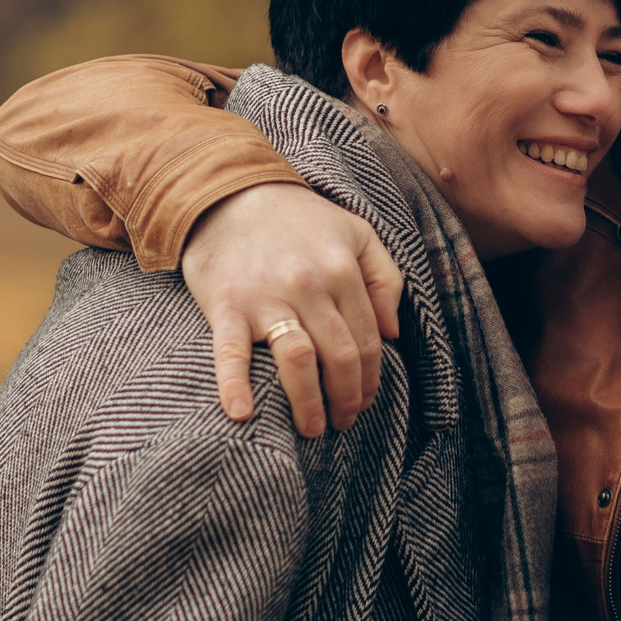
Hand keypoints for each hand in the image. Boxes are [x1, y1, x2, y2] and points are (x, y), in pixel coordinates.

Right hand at [180, 182, 402, 435]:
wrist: (229, 192)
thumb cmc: (300, 219)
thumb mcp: (358, 233)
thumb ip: (386, 278)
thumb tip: (392, 334)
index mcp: (343, 270)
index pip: (367, 340)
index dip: (370, 379)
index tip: (365, 401)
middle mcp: (309, 285)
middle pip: (339, 357)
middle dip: (348, 399)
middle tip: (344, 422)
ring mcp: (266, 297)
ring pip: (299, 361)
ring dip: (309, 404)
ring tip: (313, 428)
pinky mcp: (227, 306)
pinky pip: (231, 352)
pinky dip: (235, 386)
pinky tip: (243, 415)